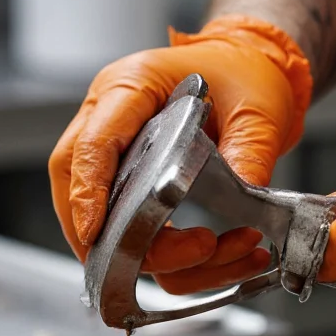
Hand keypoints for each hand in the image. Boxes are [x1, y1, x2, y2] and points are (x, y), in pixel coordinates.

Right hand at [49, 15, 311, 294]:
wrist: (248, 71)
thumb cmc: (239, 73)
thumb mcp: (256, 105)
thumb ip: (249, 148)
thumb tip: (244, 191)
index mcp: (127, 89)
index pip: (90, 147)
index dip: (87, 194)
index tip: (95, 230)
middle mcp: (109, 127)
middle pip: (79, 197)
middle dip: (129, 242)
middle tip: (200, 248)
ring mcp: (117, 163)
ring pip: (108, 232)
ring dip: (169, 260)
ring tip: (235, 248)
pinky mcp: (134, 194)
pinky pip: (140, 243)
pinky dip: (182, 265)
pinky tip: (229, 256)